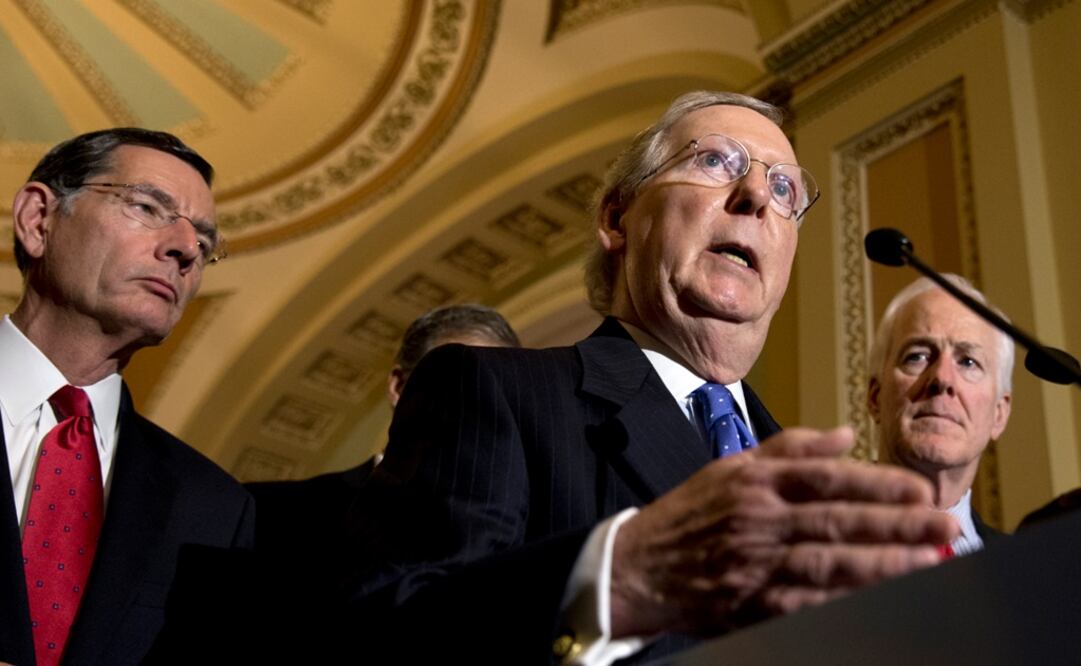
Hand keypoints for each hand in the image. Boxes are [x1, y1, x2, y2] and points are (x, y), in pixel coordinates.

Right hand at [608, 426, 957, 637]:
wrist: (637, 566)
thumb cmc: (688, 515)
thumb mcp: (731, 467)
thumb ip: (789, 448)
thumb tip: (846, 434)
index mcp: (755, 482)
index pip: (826, 478)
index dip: (876, 482)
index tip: (918, 488)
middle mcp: (757, 521)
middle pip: (836, 521)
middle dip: (895, 523)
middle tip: (943, 524)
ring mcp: (754, 565)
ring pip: (827, 564)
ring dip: (881, 565)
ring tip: (926, 562)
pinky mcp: (750, 606)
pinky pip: (803, 605)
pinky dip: (841, 604)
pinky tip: (876, 601)